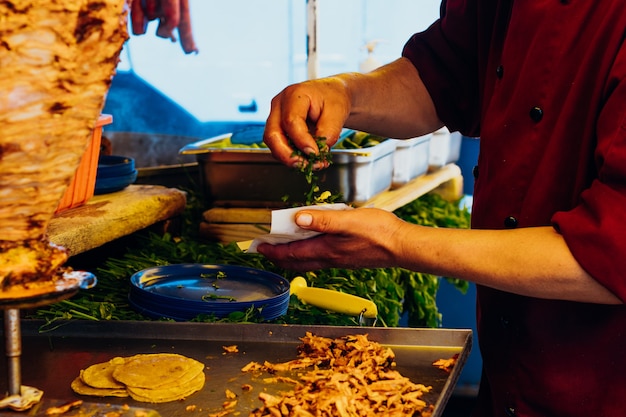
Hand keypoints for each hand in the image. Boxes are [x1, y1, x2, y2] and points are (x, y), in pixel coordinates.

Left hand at [257, 207, 407, 270]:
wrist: (402, 247)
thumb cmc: (378, 232)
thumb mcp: (348, 220)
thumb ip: (323, 220)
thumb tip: (297, 219)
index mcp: (325, 250)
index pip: (291, 253)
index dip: (273, 250)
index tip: (259, 247)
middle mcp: (329, 259)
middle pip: (296, 261)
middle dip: (278, 256)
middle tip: (265, 250)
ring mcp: (338, 260)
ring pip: (307, 261)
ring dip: (292, 256)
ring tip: (283, 248)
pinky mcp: (347, 257)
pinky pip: (319, 259)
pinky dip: (307, 254)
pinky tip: (312, 244)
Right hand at [263, 76, 351, 167]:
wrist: (331, 95)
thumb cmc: (333, 98)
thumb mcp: (338, 112)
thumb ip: (329, 132)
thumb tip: (318, 153)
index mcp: (294, 95)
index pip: (291, 121)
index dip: (302, 141)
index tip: (316, 154)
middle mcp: (279, 105)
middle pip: (272, 135)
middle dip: (287, 155)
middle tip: (305, 166)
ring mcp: (276, 117)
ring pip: (273, 143)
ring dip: (290, 158)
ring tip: (311, 164)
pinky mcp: (279, 128)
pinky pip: (280, 146)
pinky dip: (293, 156)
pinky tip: (308, 160)